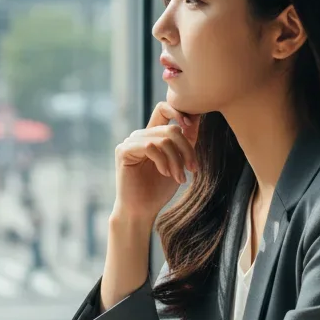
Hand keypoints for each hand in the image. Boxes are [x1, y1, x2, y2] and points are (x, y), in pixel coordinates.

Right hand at [113, 101, 199, 225]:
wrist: (142, 210)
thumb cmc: (159, 189)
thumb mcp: (179, 162)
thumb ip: (186, 141)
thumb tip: (196, 118)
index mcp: (152, 135)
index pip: (164, 109)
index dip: (179, 111)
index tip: (191, 126)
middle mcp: (140, 135)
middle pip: (171, 128)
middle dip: (187, 149)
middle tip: (193, 169)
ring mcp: (130, 142)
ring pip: (164, 139)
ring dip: (177, 160)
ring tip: (180, 178)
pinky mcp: (124, 151)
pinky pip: (151, 147)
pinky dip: (163, 161)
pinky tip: (165, 174)